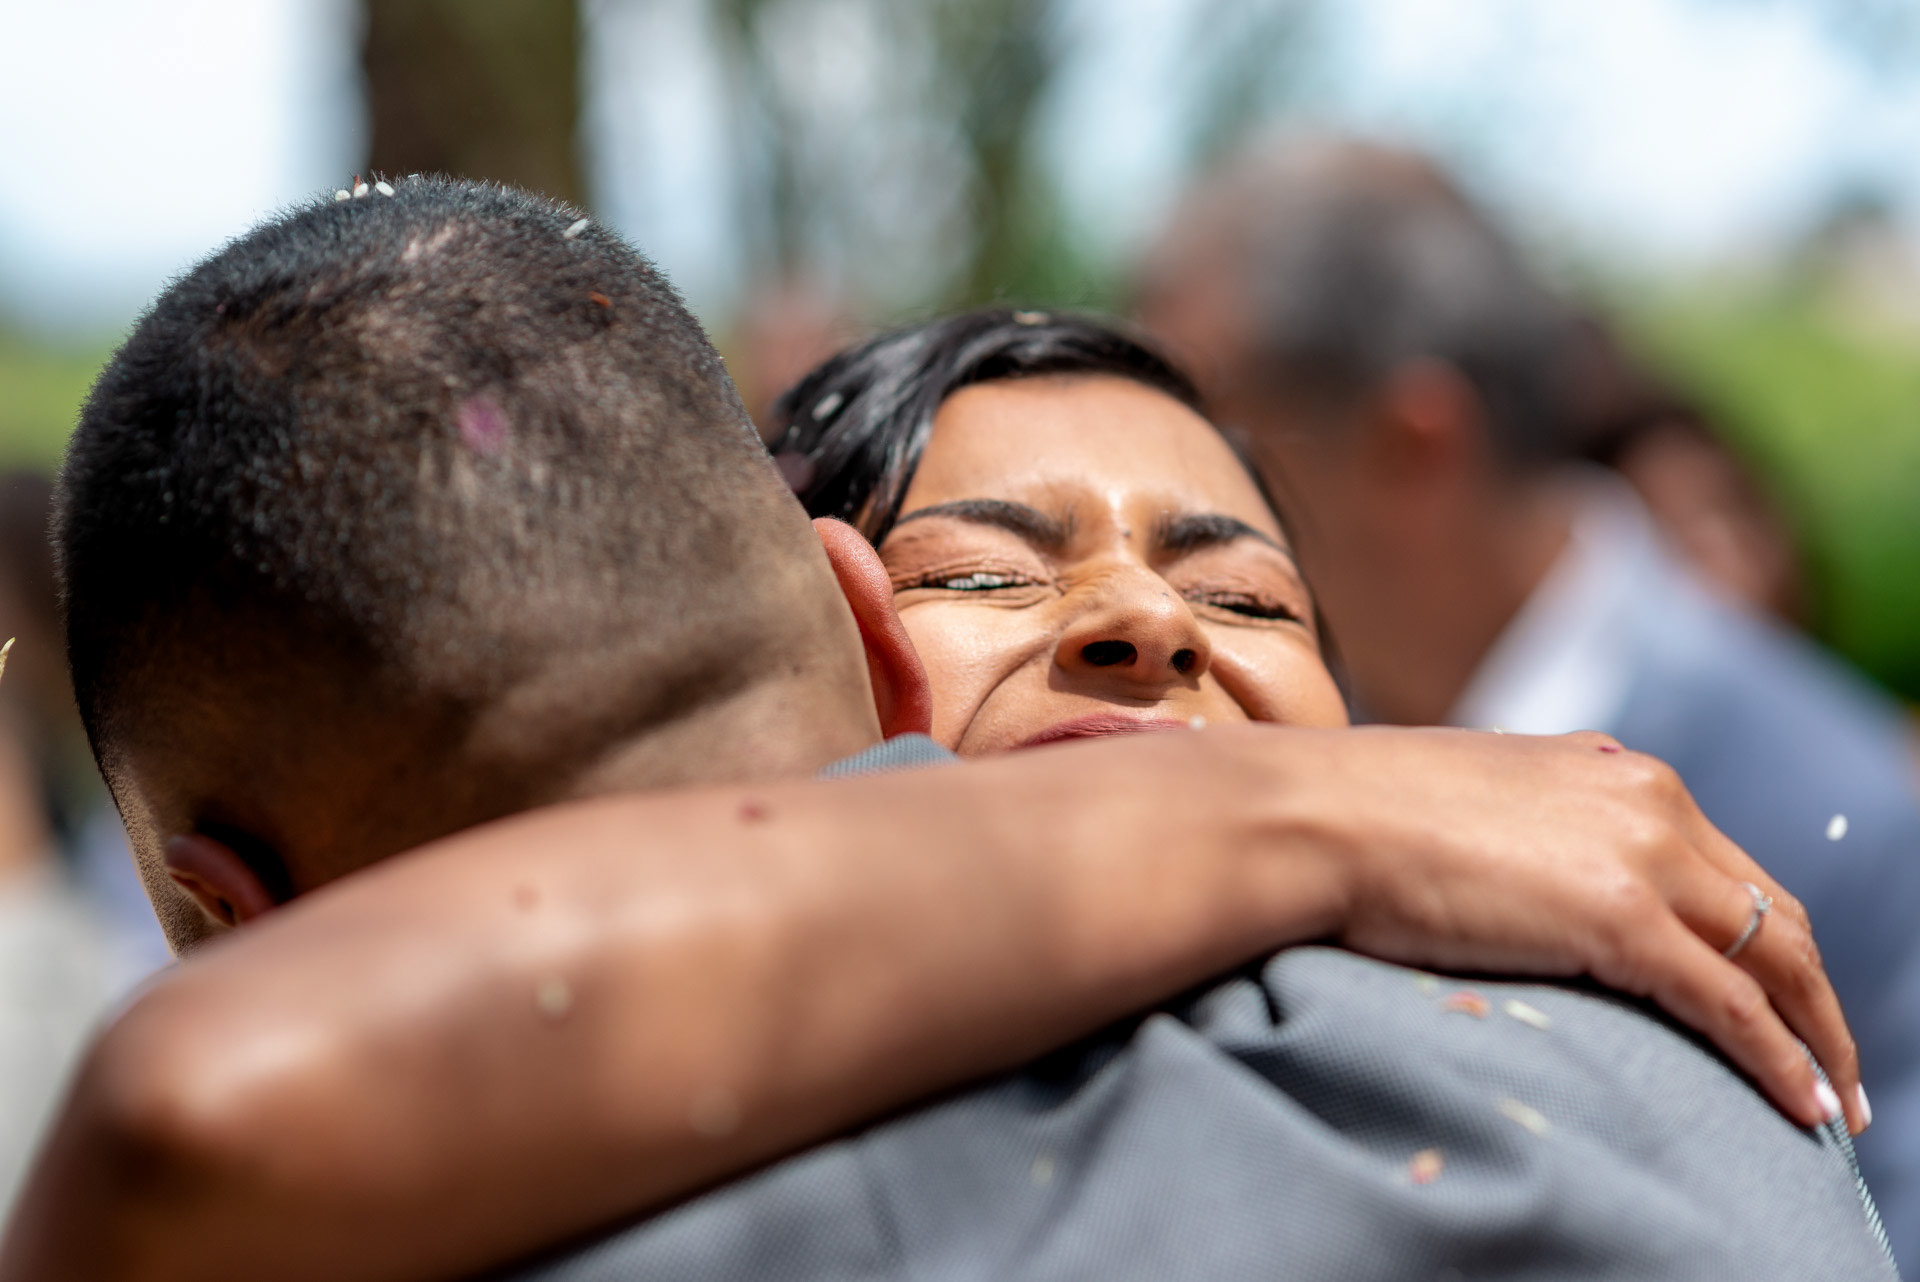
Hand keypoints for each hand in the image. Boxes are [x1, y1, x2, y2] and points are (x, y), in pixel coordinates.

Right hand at [1282, 725, 1863, 1135]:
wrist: (1312, 815)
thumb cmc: (1356, 813)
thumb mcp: (1471, 804)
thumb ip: (1528, 829)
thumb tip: (1528, 881)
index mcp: (1612, 767)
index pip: (1719, 863)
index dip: (1758, 935)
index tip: (1775, 994)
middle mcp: (1647, 797)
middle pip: (1768, 908)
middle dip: (1810, 990)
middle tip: (1829, 1061)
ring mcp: (1640, 854)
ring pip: (1774, 956)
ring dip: (1818, 1034)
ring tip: (1833, 1101)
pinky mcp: (1622, 916)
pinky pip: (1733, 1005)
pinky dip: (1783, 1060)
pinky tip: (1804, 1108)